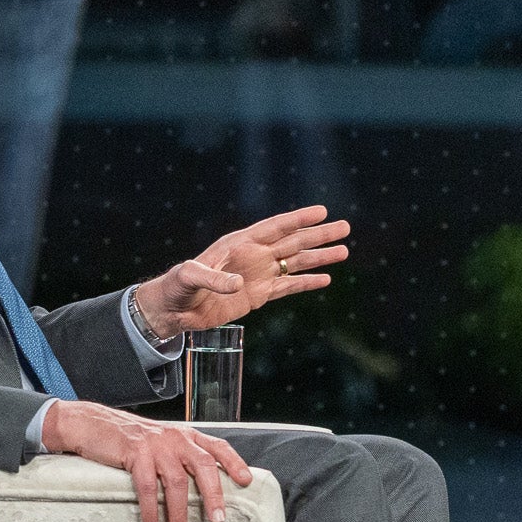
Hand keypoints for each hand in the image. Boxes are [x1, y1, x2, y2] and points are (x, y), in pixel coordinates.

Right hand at [37, 400, 254, 521]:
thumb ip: (180, 457)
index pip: (217, 446)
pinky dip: (151, 510)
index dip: (234, 462)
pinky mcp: (134, 453)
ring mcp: (155, 444)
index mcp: (185, 435)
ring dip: (179, 512)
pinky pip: (147, 487)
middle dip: (213, 494)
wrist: (92, 424)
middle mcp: (174, 438)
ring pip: (176, 482)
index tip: (246, 481)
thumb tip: (201, 486)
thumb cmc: (129, 438)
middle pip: (204, 465)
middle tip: (217, 519)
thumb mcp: (161, 441)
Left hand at [139, 205, 352, 338]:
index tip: (322, 212)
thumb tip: (238, 284)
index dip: (299, 219)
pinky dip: (307, 282)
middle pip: (293, 242)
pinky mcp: (258, 294)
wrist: (175, 309)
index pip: (275, 227)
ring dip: (319, 257)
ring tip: (344, 251)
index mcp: (239, 243)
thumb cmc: (178, 287)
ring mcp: (258, 274)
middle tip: (346, 227)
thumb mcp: (190, 277)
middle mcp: (253, 255)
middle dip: (319, 235)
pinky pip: (288, 286)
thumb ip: (213, 279)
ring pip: (295, 262)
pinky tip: (325, 279)